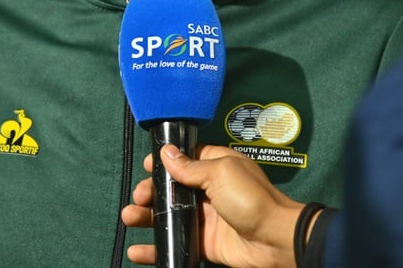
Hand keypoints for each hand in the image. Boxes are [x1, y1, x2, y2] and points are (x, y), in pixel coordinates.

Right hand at [121, 144, 303, 267]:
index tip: (146, 167)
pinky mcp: (204, 242)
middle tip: (139, 197)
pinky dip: (155, 247)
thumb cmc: (251, 199)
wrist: (274, 241)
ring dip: (146, 217)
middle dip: (150, 192)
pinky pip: (175, 242)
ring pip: (169, 215)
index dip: (164, 163)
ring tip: (129, 218)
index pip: (185, 159)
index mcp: (216, 166)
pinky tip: (137, 250)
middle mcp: (209, 190)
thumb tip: (166, 152)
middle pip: (172, 189)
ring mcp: (205, 218)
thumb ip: (190, 166)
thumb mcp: (220, 172)